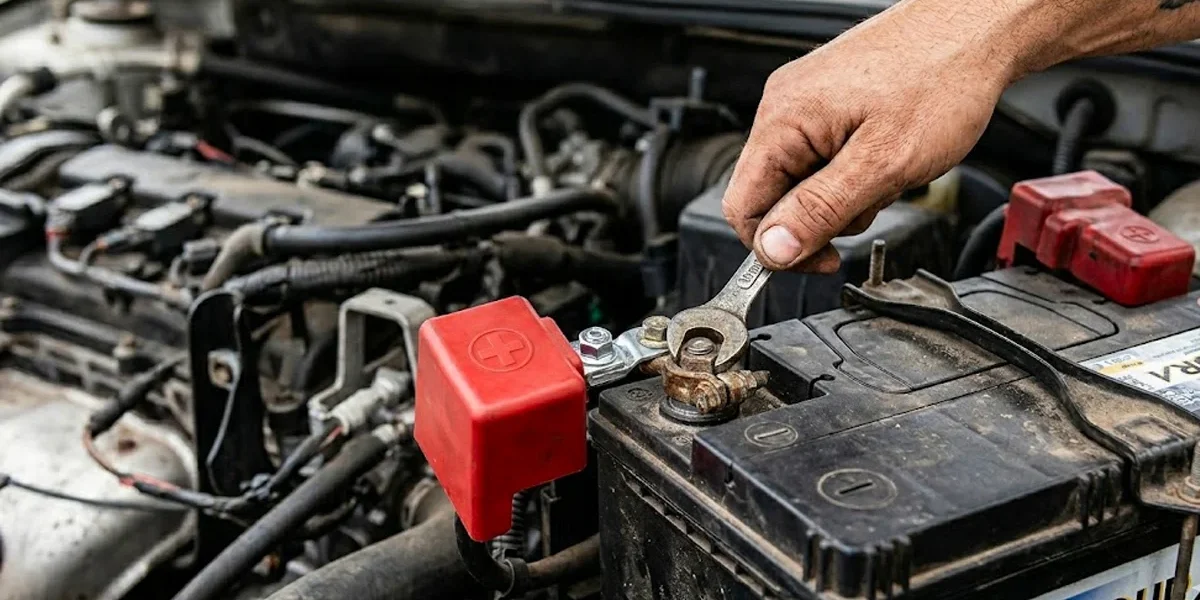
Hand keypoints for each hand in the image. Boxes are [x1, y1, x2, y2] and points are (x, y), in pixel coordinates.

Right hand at [722, 2, 1016, 271]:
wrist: (976, 32)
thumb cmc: (940, 78)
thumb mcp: (883, 163)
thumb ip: (822, 210)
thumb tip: (773, 250)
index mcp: (784, 121)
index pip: (742, 208)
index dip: (778, 247)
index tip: (820, 261)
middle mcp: (784, 107)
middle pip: (773, 196)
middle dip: (822, 217)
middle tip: (871, 204)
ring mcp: (805, 103)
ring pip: (803, 181)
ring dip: (844, 195)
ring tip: (887, 173)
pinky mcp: (828, 103)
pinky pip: (823, 157)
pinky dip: (854, 171)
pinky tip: (885, 156)